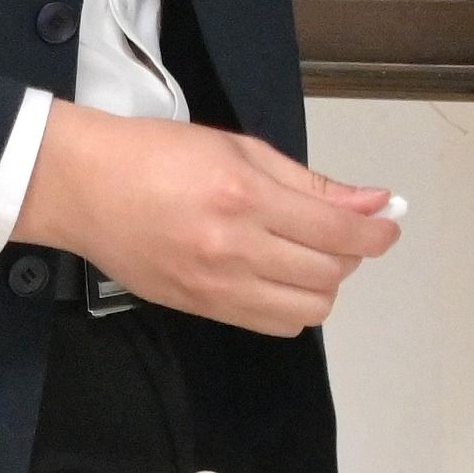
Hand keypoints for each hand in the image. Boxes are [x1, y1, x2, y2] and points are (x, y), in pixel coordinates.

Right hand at [15, 105, 397, 334]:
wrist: (84, 187)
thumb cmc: (159, 153)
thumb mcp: (239, 148)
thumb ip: (308, 182)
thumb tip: (371, 202)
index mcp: (245, 197)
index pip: (337, 231)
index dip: (376, 233)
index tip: (390, 226)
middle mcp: (234, 248)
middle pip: (328, 275)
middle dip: (350, 255)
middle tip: (340, 233)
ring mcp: (216, 286)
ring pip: (306, 310)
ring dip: (322, 285)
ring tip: (307, 256)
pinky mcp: (200, 309)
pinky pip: (271, 324)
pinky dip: (291, 305)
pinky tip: (279, 276)